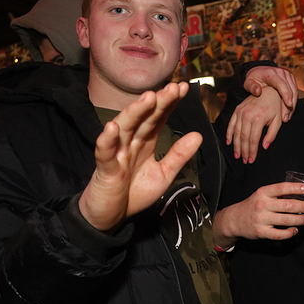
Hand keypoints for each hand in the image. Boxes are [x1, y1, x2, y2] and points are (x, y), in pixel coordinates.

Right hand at [79, 82, 201, 231]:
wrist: (110, 216)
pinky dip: (108, 140)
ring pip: (125, 129)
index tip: (183, 89)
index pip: (158, 118)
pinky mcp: (105, 169)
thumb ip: (179, 155)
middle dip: (158, 102)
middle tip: (172, 87)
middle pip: (145, 119)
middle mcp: (131, 143)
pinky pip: (105, 152)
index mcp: (146, 143)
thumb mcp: (164, 174)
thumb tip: (198, 135)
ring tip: (148, 98)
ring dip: (135, 112)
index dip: (169, 104)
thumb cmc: (134, 193)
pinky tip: (113, 127)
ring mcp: (117, 154)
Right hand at [213, 182, 303, 248]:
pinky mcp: (261, 232)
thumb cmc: (253, 205)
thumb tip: (299, 194)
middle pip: (288, 205)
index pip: (281, 188)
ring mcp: (262, 219)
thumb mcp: (261, 195)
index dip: (295, 188)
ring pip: (286, 220)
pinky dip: (289, 233)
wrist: (234, 220)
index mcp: (263, 193)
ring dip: (300, 220)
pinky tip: (295, 230)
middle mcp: (262, 205)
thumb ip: (277, 194)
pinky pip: (279, 234)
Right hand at [225, 88, 289, 162]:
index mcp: (259, 119)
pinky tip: (229, 143)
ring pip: (236, 133)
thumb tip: (264, 147)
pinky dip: (229, 134)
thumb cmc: (275, 106)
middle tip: (244, 160)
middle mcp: (247, 115)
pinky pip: (231, 124)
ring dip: (236, 145)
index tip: (251, 160)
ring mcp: (241, 112)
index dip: (252, 151)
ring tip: (237, 155)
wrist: (269, 90)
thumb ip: (272, 134)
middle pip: (243, 138)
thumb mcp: (278, 121)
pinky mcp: (237, 110)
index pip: (253, 140)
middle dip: (244, 151)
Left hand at [243, 66, 296, 112]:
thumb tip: (258, 92)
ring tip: (287, 117)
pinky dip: (293, 102)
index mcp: (271, 73)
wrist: (259, 73)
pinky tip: (289, 112)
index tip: (289, 105)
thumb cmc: (253, 80)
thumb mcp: (248, 83)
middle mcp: (281, 72)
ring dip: (293, 105)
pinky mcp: (291, 79)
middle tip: (285, 118)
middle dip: (290, 104)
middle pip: (290, 89)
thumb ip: (251, 87)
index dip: (286, 94)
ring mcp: (288, 75)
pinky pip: (295, 92)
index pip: (281, 83)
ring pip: (295, 91)